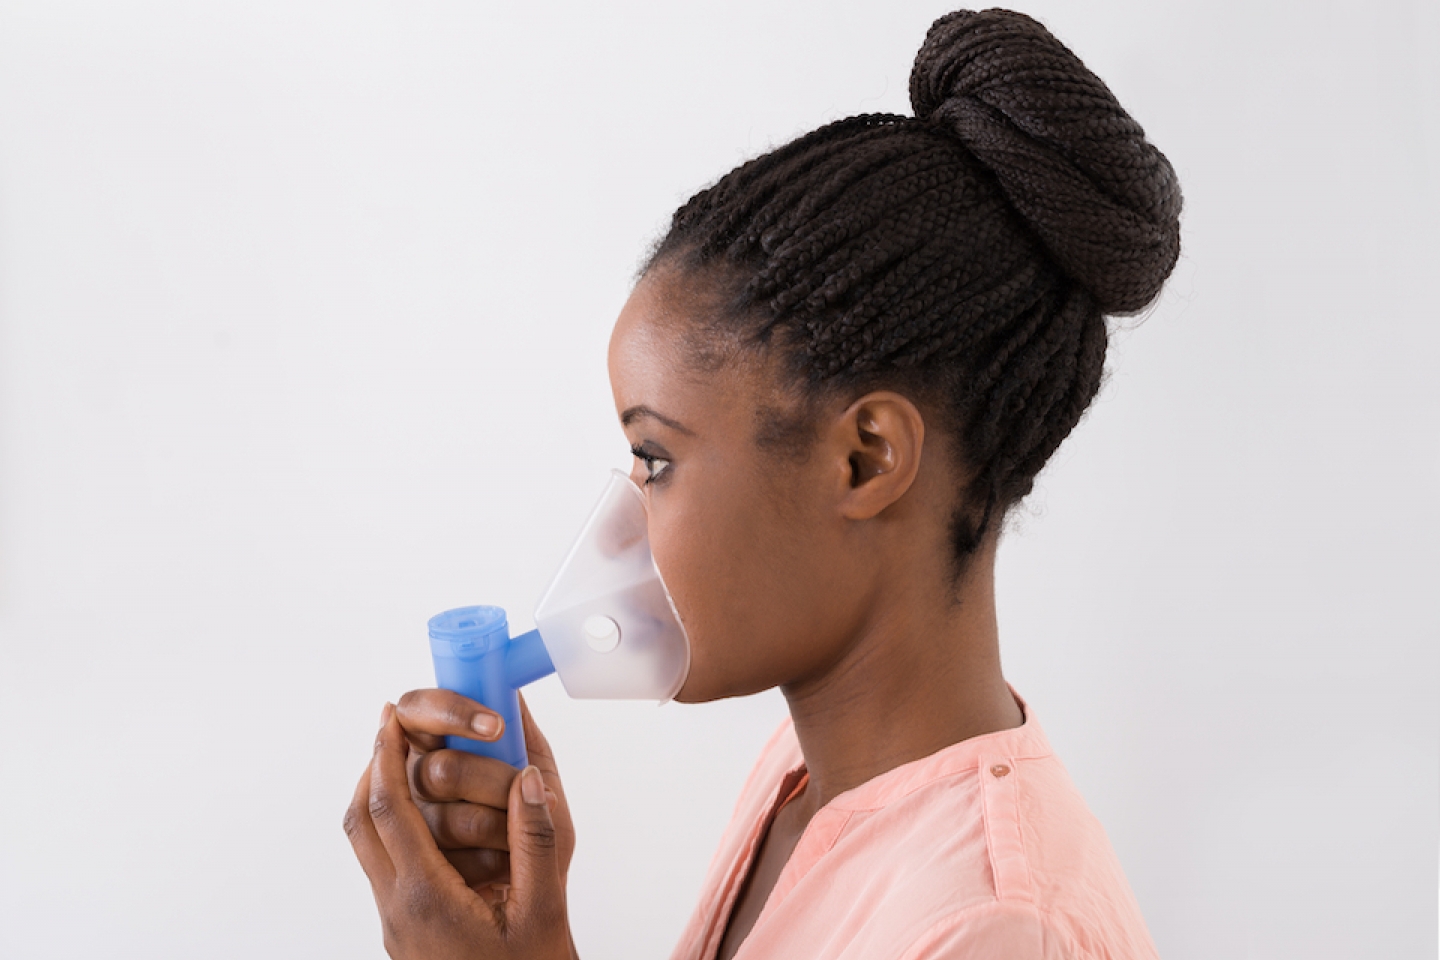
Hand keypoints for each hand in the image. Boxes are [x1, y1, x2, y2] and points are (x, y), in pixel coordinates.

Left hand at [344, 703, 576, 959]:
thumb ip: (536, 841)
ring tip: (409, 759)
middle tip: (393, 726)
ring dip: (380, 796)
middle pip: (360, 824)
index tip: (392, 714)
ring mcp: (396, 921)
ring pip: (367, 845)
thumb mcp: (543, 909)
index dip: (386, 755)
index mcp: (427, 898)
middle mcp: (398, 908)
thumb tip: (530, 778)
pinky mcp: (405, 928)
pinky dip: (397, 826)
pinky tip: (433, 814)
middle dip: (372, 767)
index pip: (389, 812)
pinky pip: (385, 864)